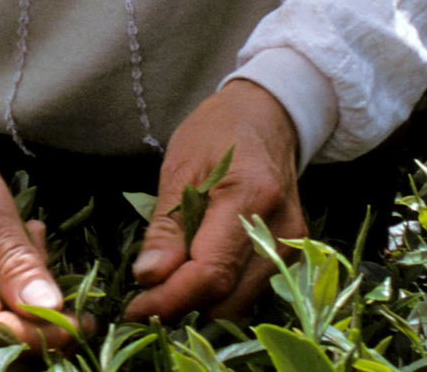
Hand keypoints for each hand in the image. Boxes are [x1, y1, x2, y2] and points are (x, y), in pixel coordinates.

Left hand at [123, 79, 306, 322]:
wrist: (267, 117)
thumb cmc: (218, 133)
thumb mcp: (180, 168)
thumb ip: (166, 227)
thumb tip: (148, 278)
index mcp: (251, 196)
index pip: (211, 271)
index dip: (170, 298)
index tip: (134, 308)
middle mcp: (281, 228)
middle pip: (228, 297)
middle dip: (182, 307)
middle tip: (144, 299)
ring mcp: (292, 245)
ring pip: (240, 303)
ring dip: (200, 304)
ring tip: (166, 286)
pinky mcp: (291, 254)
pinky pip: (251, 292)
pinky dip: (220, 295)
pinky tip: (194, 277)